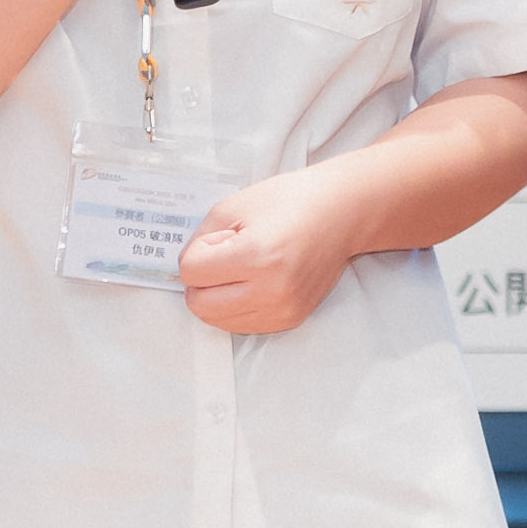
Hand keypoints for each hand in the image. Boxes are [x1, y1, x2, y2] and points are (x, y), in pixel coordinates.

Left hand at [174, 162, 356, 338]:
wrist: (340, 213)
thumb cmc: (289, 202)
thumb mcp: (233, 207)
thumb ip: (199, 239)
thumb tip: (185, 270)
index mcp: (256, 257)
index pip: (191, 273)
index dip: (198, 252)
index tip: (220, 239)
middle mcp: (271, 290)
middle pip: (199, 305)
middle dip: (201, 280)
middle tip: (225, 257)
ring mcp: (283, 309)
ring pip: (217, 321)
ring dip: (217, 296)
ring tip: (243, 269)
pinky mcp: (291, 319)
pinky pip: (241, 325)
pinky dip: (236, 307)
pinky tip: (253, 282)